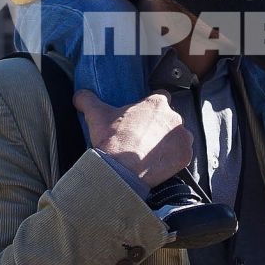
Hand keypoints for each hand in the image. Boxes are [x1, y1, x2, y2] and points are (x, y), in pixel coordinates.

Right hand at [74, 89, 191, 188]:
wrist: (122, 170)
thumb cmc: (112, 140)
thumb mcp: (96, 115)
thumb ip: (87, 99)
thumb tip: (79, 94)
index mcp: (156, 103)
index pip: (160, 98)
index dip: (151, 108)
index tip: (143, 118)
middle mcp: (174, 116)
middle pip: (170, 118)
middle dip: (160, 126)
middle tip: (144, 138)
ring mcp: (182, 136)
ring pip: (178, 136)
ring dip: (169, 141)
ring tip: (152, 152)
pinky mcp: (186, 155)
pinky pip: (183, 153)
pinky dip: (175, 158)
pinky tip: (160, 162)